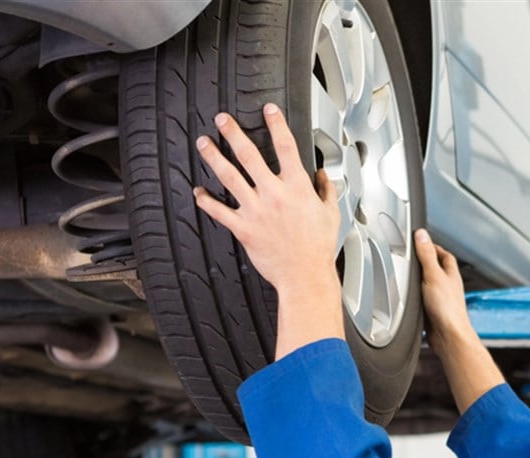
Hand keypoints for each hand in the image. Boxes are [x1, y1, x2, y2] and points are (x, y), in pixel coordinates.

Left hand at [193, 104, 340, 298]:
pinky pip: (220, 212)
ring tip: (203, 143)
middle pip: (249, 155)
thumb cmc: (318, 248)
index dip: (276, 124)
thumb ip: (326, 190)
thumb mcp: (331, 214)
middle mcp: (274, 194)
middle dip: (233, 133)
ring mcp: (256, 210)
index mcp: (297, 188)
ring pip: (229, 177)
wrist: (305, 276)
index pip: (286, 146)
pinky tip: (198, 192)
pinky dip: (206, 201)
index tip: (268, 110)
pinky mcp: (244, 228)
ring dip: (213, 157)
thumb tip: (323, 176)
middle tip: (222, 119)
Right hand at [416, 229, 477, 351]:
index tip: (424, 242)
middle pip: (438, 269)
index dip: (434, 247)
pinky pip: (425, 299)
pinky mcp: (433, 312)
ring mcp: (441, 299)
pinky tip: (411, 297)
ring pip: (431, 284)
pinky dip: (418, 296)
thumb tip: (422, 235)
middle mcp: (448, 286)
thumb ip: (427, 255)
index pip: (444, 255)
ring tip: (411, 273)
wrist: (448, 335)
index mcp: (451, 275)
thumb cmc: (447, 309)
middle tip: (416, 255)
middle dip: (428, 262)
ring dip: (422, 279)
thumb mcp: (433, 275)